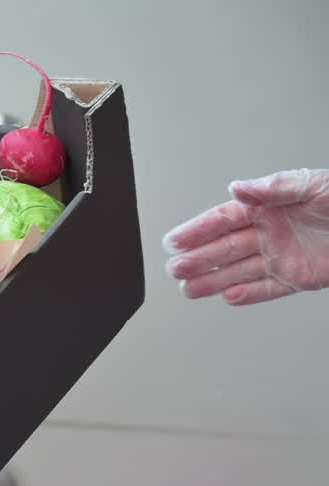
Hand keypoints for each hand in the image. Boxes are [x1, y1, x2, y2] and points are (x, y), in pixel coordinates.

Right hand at [163, 168, 328, 304]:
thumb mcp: (314, 184)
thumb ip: (273, 188)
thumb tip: (237, 189)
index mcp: (270, 206)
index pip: (224, 219)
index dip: (197, 230)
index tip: (174, 241)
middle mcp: (272, 232)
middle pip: (226, 248)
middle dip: (198, 259)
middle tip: (175, 268)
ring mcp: (284, 256)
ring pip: (240, 271)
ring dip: (214, 281)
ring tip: (189, 289)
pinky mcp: (301, 278)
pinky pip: (270, 289)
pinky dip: (250, 295)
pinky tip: (229, 297)